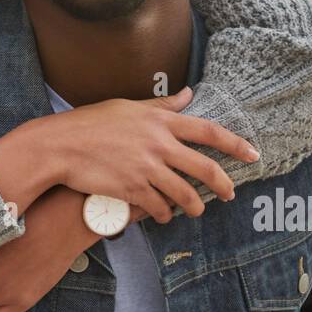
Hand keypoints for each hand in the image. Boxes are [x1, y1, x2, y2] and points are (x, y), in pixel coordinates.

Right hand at [0, 86, 257, 223]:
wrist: (60, 146)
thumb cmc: (90, 123)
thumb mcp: (128, 107)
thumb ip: (161, 106)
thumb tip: (188, 95)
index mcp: (160, 121)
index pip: (208, 131)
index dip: (234, 144)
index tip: (252, 154)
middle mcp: (158, 145)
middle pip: (204, 168)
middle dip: (223, 184)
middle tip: (230, 193)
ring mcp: (145, 169)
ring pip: (184, 194)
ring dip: (193, 205)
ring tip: (196, 209)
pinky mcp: (132, 190)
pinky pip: (158, 208)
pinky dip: (164, 214)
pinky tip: (164, 215)